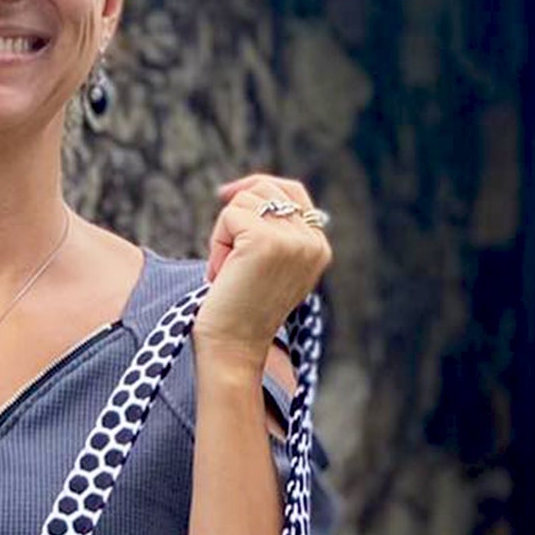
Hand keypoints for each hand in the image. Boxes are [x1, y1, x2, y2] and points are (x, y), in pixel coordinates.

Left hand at [195, 172, 331, 368]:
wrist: (233, 347)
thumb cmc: (240, 312)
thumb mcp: (267, 268)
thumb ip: (274, 233)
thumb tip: (245, 190)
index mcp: (318, 247)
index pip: (292, 191)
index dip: (257, 187)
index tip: (225, 195)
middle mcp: (312, 241)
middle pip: (266, 188)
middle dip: (235, 216)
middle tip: (226, 258)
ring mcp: (292, 240)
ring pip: (245, 201)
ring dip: (223, 235)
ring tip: (227, 271)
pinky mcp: (265, 240)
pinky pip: (229, 215)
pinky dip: (216, 244)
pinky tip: (221, 274)